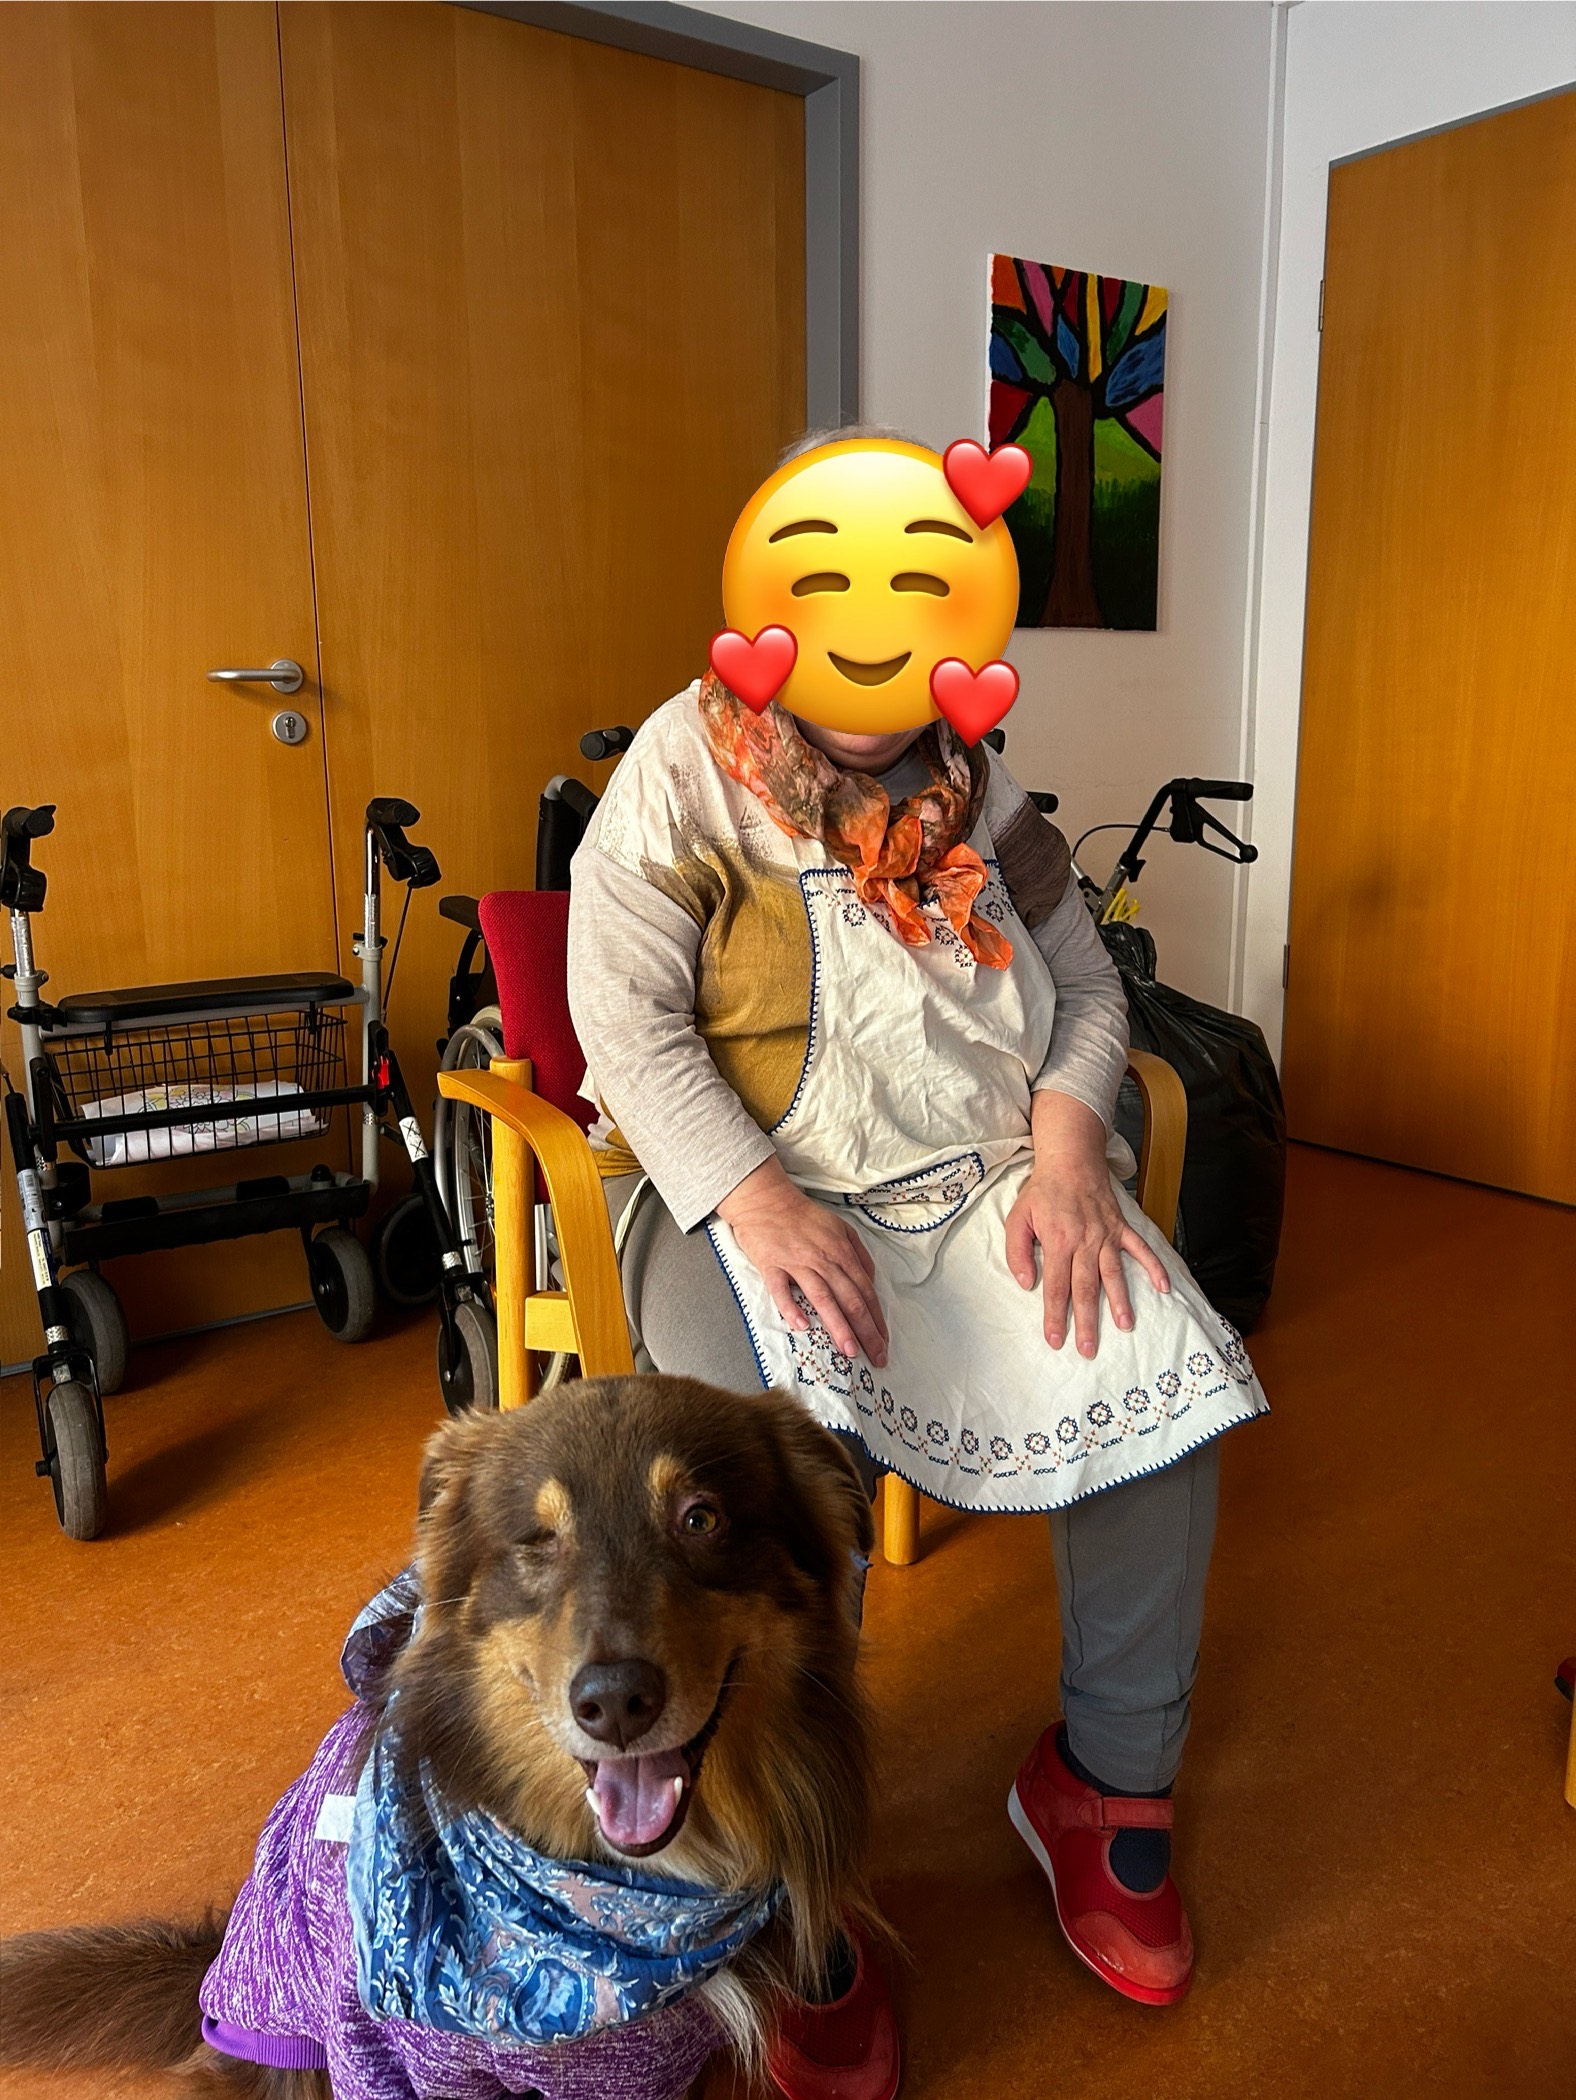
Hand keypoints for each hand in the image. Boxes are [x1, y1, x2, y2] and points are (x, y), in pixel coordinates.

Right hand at [716, 1158, 889, 1367]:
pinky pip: (781, 1290)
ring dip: (838, 1325)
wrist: (767, 1199)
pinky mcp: (771, 1265)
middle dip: (866, 1331)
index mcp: (842, 1252)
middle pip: (850, 1299)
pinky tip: (801, 1326)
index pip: (865, 1291)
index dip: (877, 1318)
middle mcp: (824, 1260)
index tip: (884, 1342)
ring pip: (823, 1298)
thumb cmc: (804, 1216)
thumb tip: (871, 1280)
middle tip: (876, 1357)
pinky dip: (791, 1307)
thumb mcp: (841, 1227)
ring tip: (849, 1351)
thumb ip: (859, 1254)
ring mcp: (797, 1263)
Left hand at [1005, 1093, 1170, 1358]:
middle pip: (1085, 1288)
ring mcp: (1106, 1235)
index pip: (1055, 1287)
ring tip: (1125, 1327)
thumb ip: (1017, 1252)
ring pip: (1113, 1274)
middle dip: (1086, 1321)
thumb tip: (1026, 1283)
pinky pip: (1141, 1249)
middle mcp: (1084, 1242)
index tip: (1055, 1340)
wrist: (1070, 1160)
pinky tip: (1164, 1287)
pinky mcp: (1121, 1227)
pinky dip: (1154, 1267)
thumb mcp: (1018, 1218)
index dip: (1054, 1315)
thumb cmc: (1042, 1192)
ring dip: (1120, 1301)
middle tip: (1088, 1348)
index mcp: (1057, 1241)